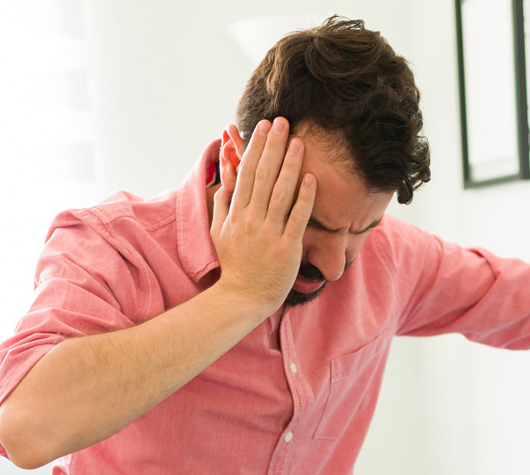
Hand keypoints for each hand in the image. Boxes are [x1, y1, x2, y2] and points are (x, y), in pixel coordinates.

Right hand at [210, 117, 316, 315]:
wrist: (243, 297)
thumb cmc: (234, 264)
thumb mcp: (218, 233)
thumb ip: (222, 205)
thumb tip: (226, 181)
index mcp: (236, 213)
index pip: (246, 173)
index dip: (256, 147)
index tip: (264, 127)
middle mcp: (251, 220)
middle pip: (263, 176)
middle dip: (273, 147)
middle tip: (283, 122)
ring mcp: (269, 234)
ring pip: (280, 193)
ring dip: (290, 165)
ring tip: (299, 142)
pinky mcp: (286, 248)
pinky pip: (297, 218)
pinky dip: (304, 198)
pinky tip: (311, 178)